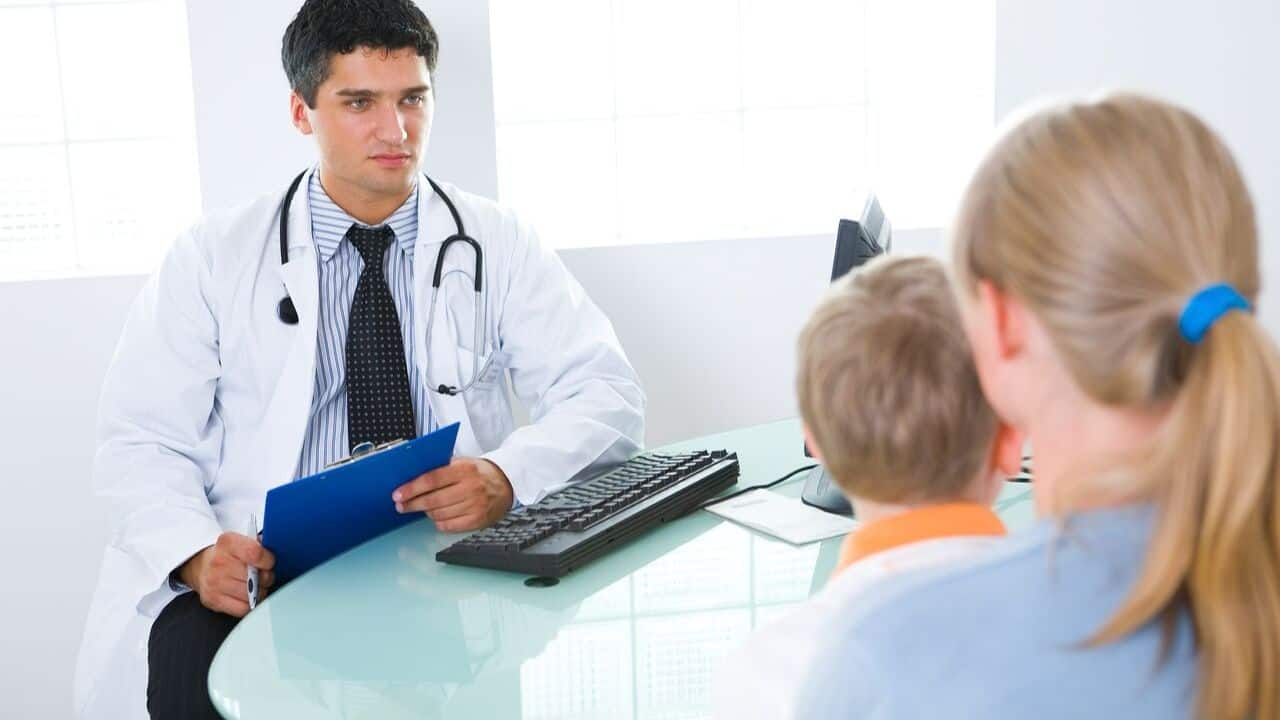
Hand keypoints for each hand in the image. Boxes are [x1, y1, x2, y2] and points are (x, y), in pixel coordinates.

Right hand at [178, 531, 275, 617]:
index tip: (269, 562)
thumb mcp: (242, 540)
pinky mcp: (212, 600)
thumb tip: (277, 552)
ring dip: (259, 592)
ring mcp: (214, 583)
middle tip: (263, 575)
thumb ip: (259, 544)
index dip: (268, 560)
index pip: (255, 553)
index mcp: (227, 542)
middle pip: (255, 577)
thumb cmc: (229, 554)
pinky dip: (251, 603)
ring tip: (256, 585)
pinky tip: (249, 595)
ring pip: (251, 595)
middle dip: (266, 578)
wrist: (202, 566)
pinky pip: (243, 608)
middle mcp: (218, 562)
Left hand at [392, 457, 513, 531]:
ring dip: (426, 512)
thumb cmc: (479, 472)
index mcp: (465, 469)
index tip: (398, 494)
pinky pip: (448, 526)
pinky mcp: (477, 521)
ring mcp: (475, 506)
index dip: (412, 488)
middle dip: (412, 504)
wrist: (506, 483)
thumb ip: (441, 467)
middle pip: (433, 500)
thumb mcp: (463, 462)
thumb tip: (412, 476)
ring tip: (422, 507)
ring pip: (439, 514)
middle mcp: (471, 488)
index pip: (432, 480)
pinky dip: (438, 521)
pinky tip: (437, 515)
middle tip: (401, 505)